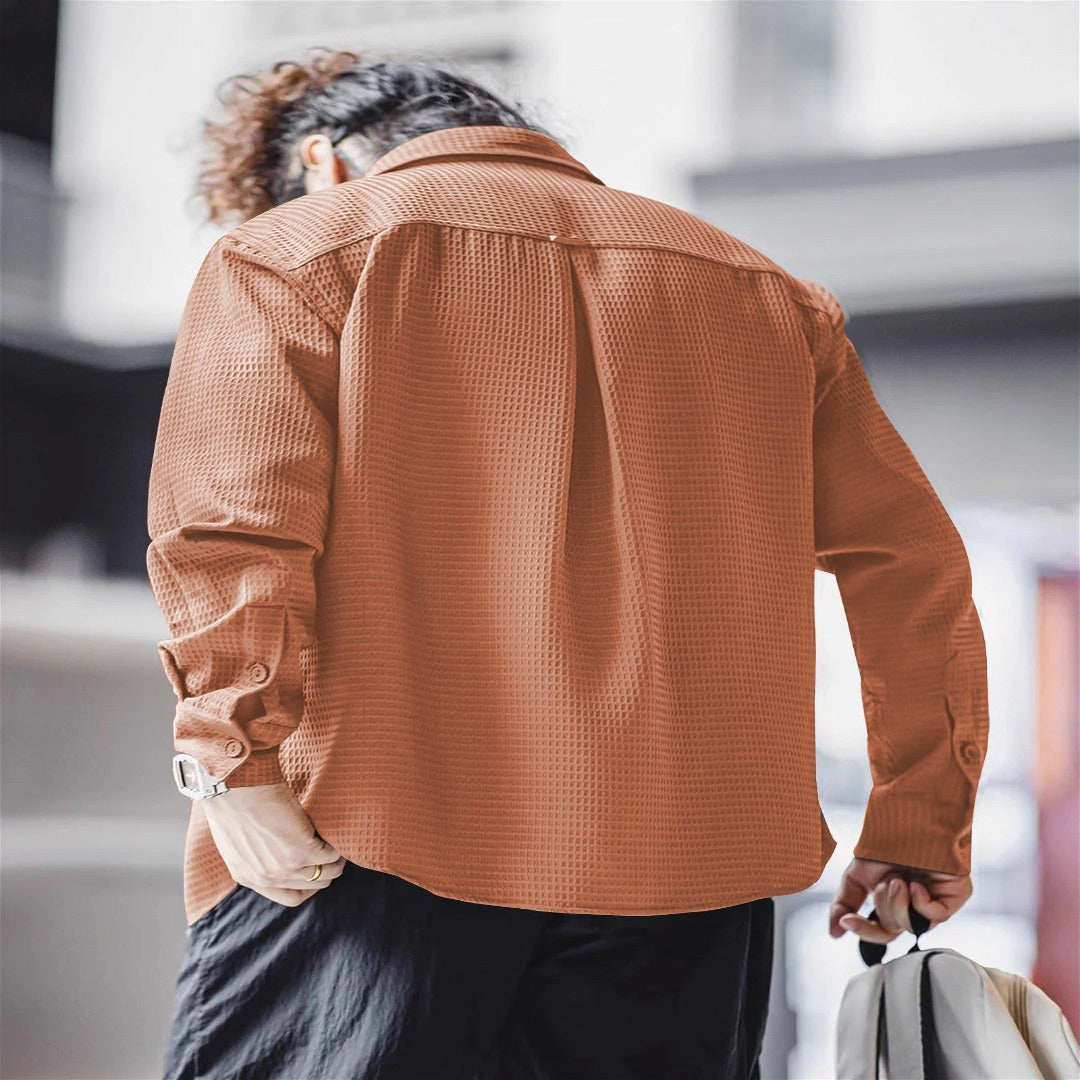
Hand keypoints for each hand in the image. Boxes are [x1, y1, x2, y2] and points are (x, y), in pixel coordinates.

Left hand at [203, 781, 346, 906]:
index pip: (290, 896)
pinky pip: (331, 854)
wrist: (235, 786)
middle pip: (313, 885)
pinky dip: (337, 845)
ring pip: (327, 872)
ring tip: (337, 841)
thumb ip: (255, 853)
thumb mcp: (237, 839)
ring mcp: (287, 866)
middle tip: (332, 850)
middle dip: (326, 869)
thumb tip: (273, 849)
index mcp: (249, 878)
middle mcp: (268, 878)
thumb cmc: (232, 801)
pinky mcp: (303, 849)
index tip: (316, 868)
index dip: (309, 884)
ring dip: (336, 858)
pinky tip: (335, 832)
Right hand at [828, 857, 972, 943]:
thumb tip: (834, 933)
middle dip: (884, 906)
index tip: (847, 921)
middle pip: (893, 928)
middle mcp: (914, 905)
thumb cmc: (882, 844)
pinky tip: (917, 884)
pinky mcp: (955, 896)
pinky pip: (936, 916)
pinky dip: (921, 903)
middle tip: (887, 882)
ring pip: (912, 926)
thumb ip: (844, 904)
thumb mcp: (856, 876)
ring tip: (900, 879)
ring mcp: (936, 901)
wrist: (904, 819)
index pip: (880, 931)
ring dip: (899, 903)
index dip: (863, 930)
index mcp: (893, 903)